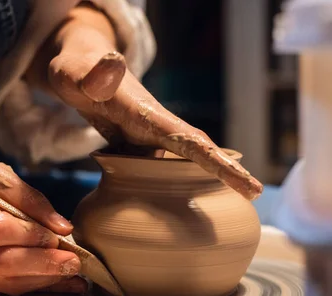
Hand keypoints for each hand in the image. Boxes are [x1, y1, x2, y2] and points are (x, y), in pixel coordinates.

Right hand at [0, 163, 86, 295]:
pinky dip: (35, 287)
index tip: (58, 237)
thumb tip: (62, 227)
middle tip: (75, 262)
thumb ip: (29, 198)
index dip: (29, 235)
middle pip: (0, 261)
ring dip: (44, 280)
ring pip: (4, 281)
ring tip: (74, 275)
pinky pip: (4, 289)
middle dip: (43, 263)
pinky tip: (60, 283)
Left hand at [44, 6, 262, 200]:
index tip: (248, 182)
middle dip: (228, 171)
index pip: (189, 141)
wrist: (77, 67)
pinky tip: (186, 194)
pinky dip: (179, 176)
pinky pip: (162, 162)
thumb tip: (112, 64)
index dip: (219, 163)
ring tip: (238, 195)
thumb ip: (93, 75)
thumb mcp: (76, 73)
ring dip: (209, 175)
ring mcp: (146, 134)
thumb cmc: (75, 71)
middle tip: (256, 194)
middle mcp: (154, 124)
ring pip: (183, 158)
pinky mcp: (136, 141)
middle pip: (197, 150)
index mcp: (147, 114)